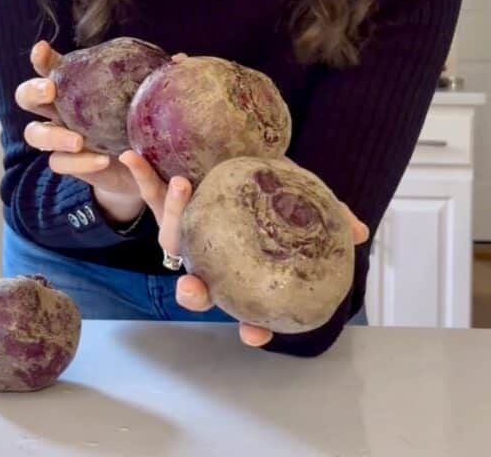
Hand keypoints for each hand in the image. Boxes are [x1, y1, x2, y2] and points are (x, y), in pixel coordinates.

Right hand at [16, 40, 144, 223]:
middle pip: (26, 97)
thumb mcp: (144, 102)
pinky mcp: (68, 165)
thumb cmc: (135, 121)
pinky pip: (60, 164)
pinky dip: (79, 163)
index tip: (42, 49)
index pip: (49, 66)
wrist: (137, 168)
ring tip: (78, 140)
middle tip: (51, 92)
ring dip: (53, 135)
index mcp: (73, 86)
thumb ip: (154, 82)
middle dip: (33, 92)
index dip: (41, 58)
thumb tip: (180, 59)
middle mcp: (58, 110)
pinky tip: (101, 159)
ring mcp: (58, 139)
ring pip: (35, 134)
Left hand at [120, 150, 369, 347]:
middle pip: (196, 287)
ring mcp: (184, 231)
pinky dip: (140, 176)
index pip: (244, 307)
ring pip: (171, 237)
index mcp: (238, 266)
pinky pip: (149, 192)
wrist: (232, 159)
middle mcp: (207, 256)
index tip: (255, 334)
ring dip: (172, 214)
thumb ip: (325, 212)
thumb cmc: (269, 189)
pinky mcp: (166, 201)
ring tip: (179, 187)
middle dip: (193, 293)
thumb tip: (359, 229)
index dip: (250, 324)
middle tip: (194, 287)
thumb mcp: (298, 198)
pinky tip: (131, 156)